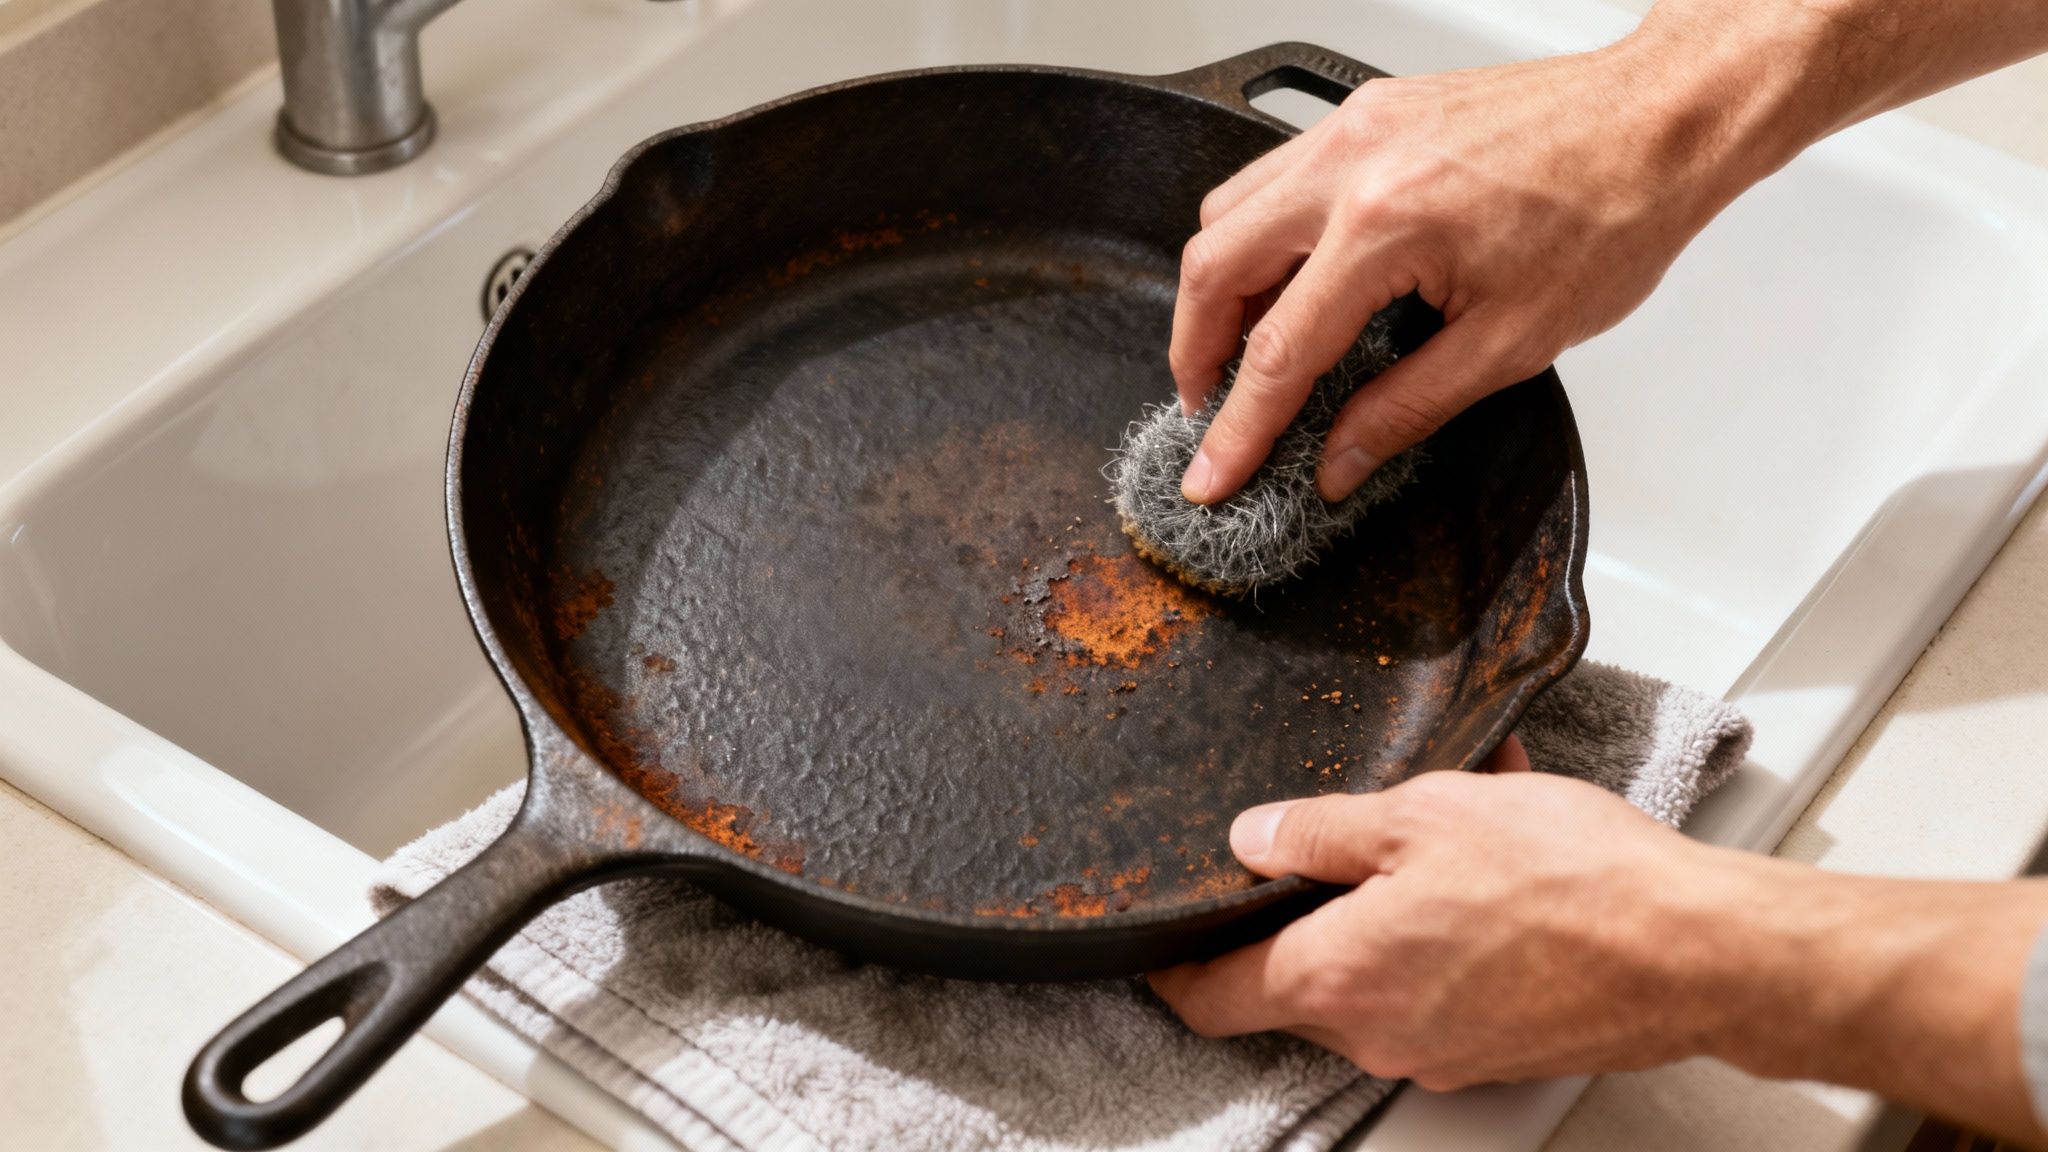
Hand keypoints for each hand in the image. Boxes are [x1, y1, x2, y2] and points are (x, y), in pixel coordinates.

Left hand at [1148, 745, 1739, 1088]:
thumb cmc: (1570, 881)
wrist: (1695, 950)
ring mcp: (1444, 1049)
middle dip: (1306, 915)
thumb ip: (1320, 832)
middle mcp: (1380, 1034)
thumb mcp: (1421, 816)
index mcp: (1338, 979)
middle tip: (1330, 846)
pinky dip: (1448, 930)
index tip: (1159, 946)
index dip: (1173, 969)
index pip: (1212, 1000)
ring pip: (1380, 976)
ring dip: (1389, 912)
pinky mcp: (1500, 1047)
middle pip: (1298, 984)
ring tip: (1436, 837)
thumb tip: (1254, 839)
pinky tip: (1491, 867)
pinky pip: (1445, 983)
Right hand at [1170, 35, 1775, 504]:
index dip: (1238, 427)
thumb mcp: (1511, 341)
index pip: (1279, 351)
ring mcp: (1353, 126)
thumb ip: (1405, 408)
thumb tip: (1337, 460)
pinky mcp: (1366, 110)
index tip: (1211, 473)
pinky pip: (1273, 174)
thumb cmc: (1611, 213)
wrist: (1660, 121)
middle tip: (1209, 409)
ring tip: (1242, 350)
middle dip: (1195, 351)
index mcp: (1385, 225)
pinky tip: (1289, 279)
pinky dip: (1259, 235)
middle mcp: (1352, 163)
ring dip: (1219, 288)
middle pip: (1214, 265)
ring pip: (1229, 209)